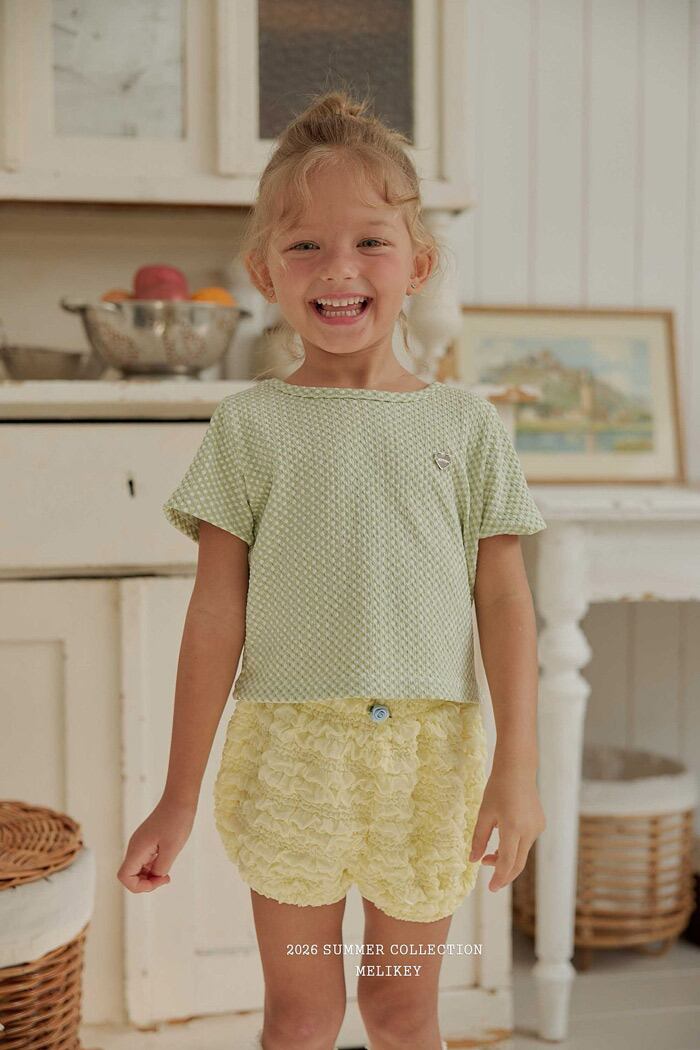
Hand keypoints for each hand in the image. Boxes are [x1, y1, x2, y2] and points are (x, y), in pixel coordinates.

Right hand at [117, 795, 196, 893]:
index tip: (159, 879)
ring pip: (138, 869)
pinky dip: (154, 867)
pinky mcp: (147, 841)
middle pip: (130, 875)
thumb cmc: (177, 820)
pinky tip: (167, 862)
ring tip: (167, 873)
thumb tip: (155, 876)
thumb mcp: (172, 848)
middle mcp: (135, 847)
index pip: (124, 877)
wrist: (179, 799)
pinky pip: (145, 860)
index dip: (139, 886)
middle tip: (166, 878)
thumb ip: (161, 867)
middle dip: (147, 882)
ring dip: (151, 876)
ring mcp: (140, 844)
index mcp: (137, 849)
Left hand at [468, 762, 545, 891]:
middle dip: (504, 874)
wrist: (517, 770)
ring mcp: (537, 828)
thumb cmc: (497, 789)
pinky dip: (515, 848)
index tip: (491, 888)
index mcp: (513, 828)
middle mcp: (529, 831)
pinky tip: (503, 840)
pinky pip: (526, 842)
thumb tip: (473, 861)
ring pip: (522, 853)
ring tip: (489, 856)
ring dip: (507, 859)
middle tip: (491, 883)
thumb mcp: (484, 814)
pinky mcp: (540, 824)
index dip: (499, 877)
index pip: (507, 862)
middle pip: (518, 863)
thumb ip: (478, 839)